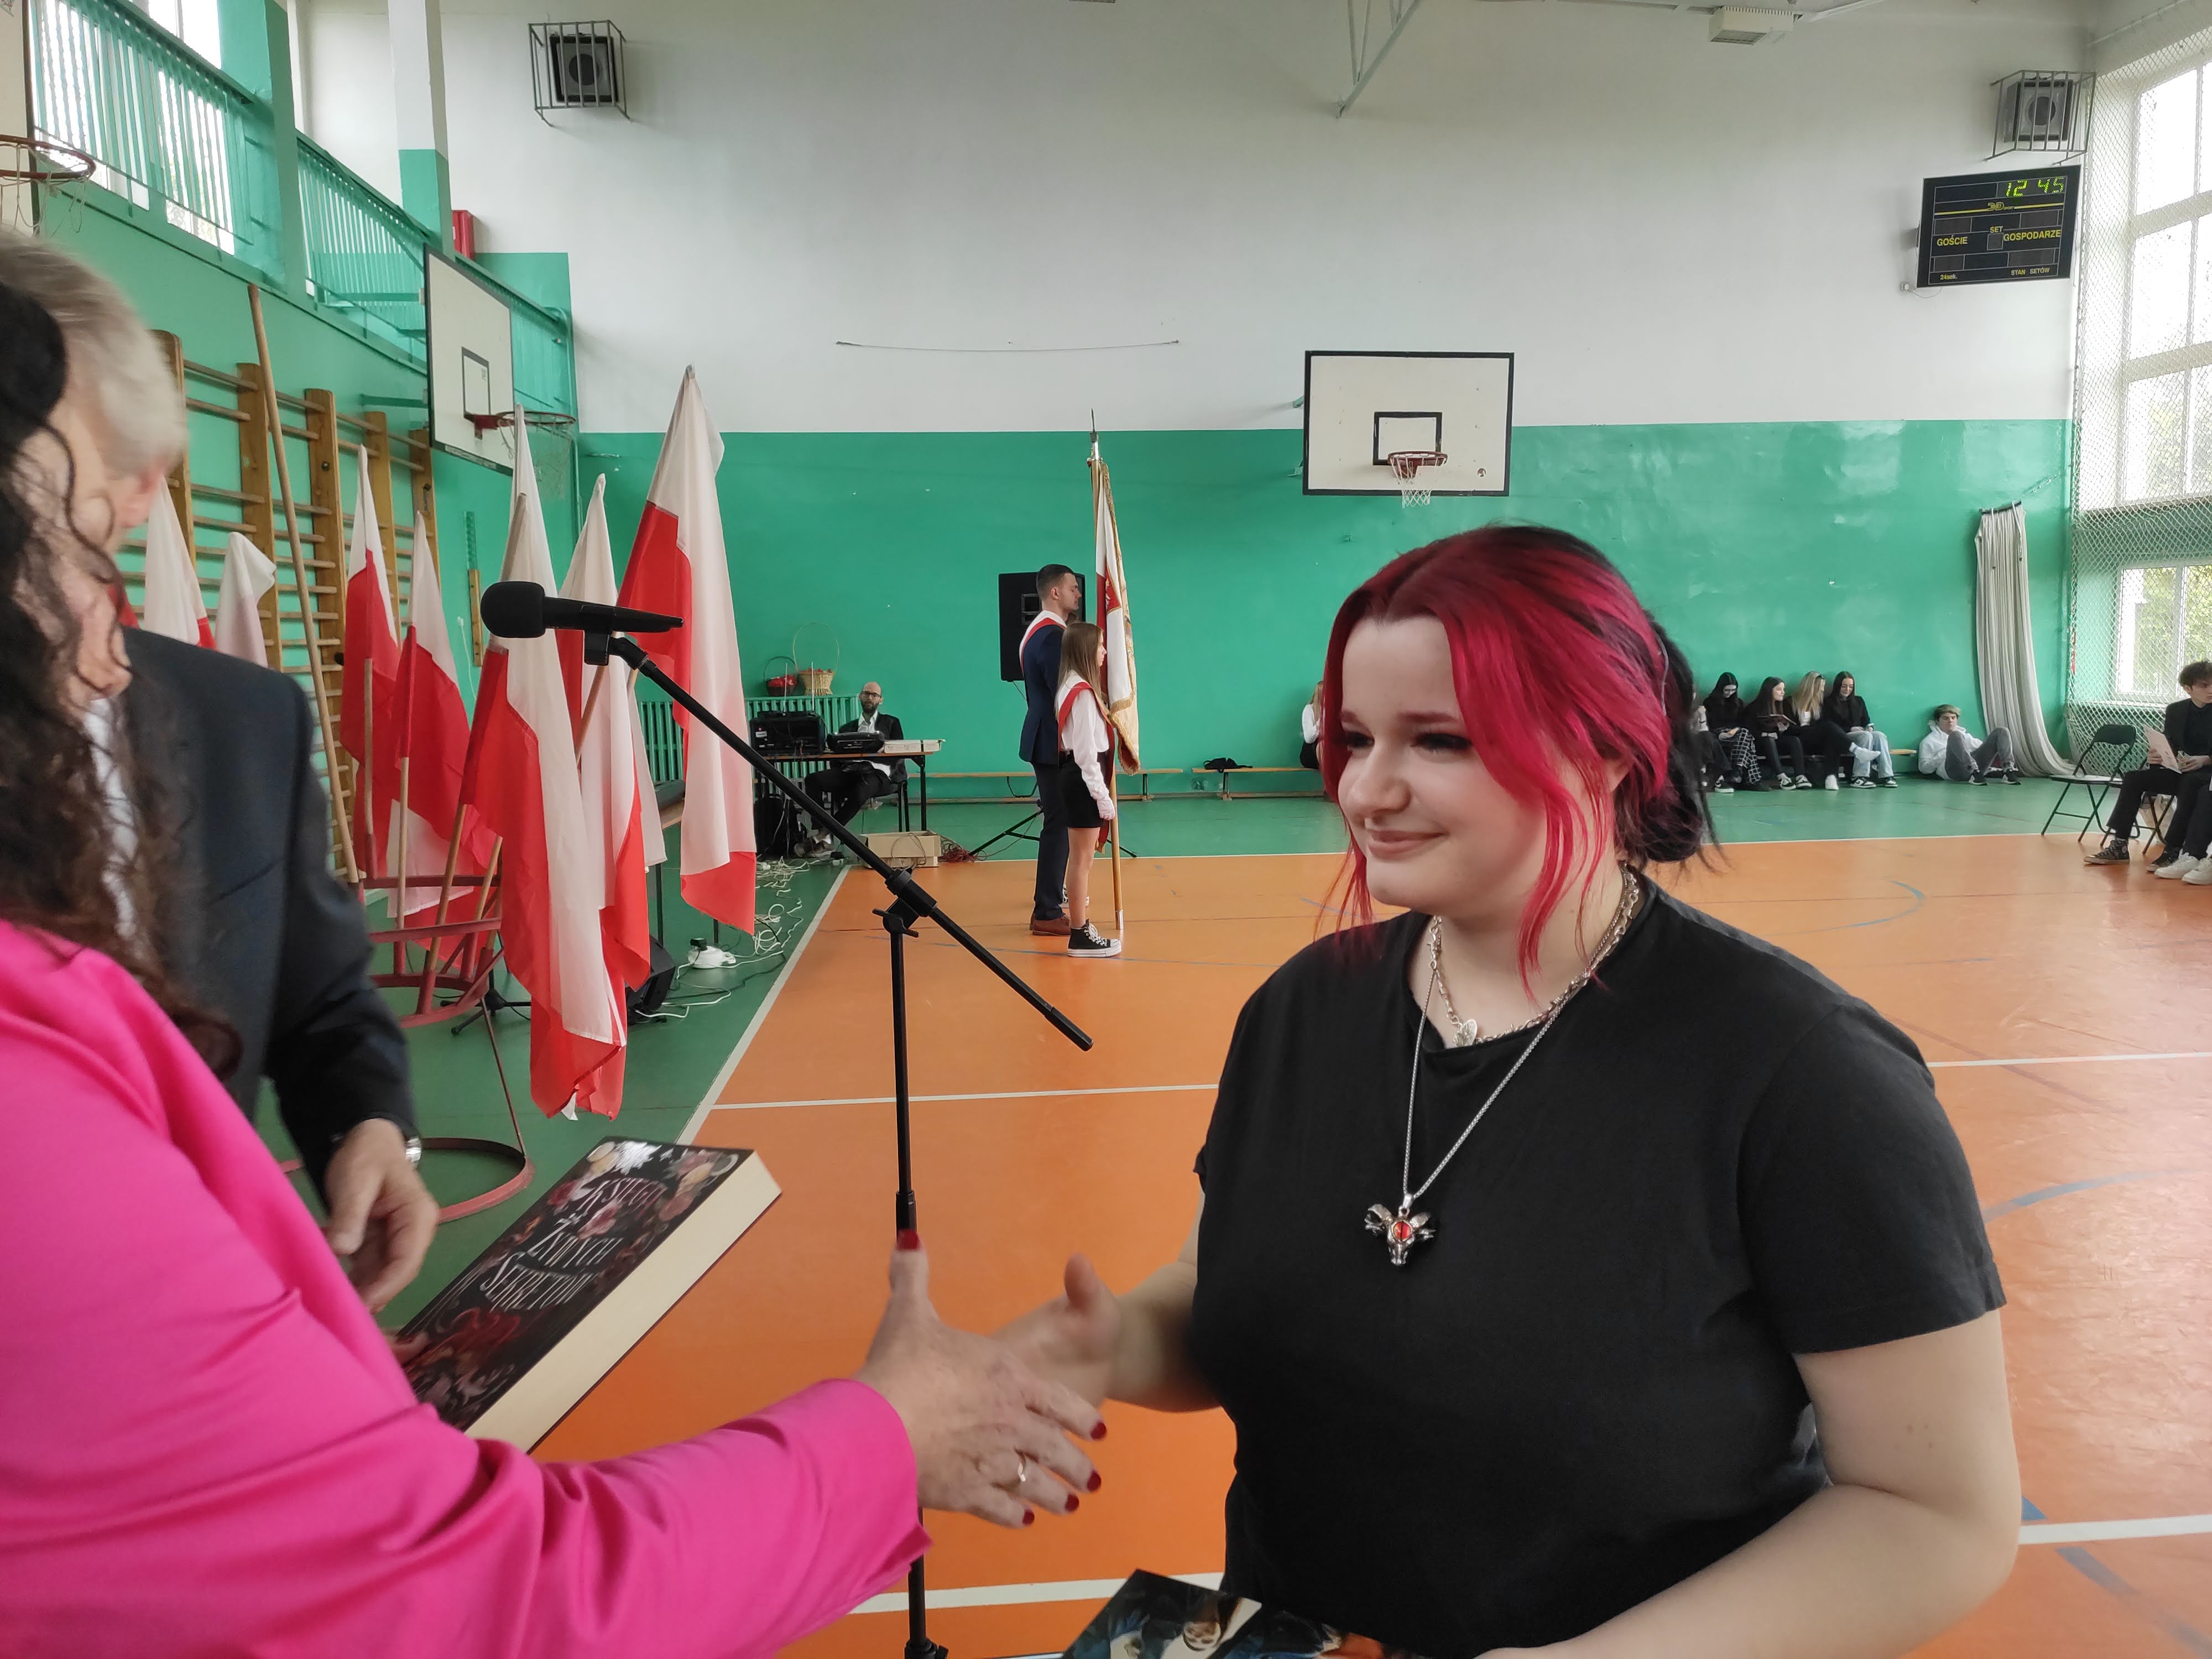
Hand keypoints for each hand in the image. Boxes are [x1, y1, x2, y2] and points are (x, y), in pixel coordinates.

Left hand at [323, 1119, 437, 1311]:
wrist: (365, 1138)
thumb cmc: (365, 1155)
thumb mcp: (354, 1180)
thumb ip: (350, 1215)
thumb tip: (342, 1250)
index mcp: (417, 1216)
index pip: (407, 1260)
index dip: (385, 1286)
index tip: (359, 1305)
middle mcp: (414, 1232)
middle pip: (397, 1273)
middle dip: (372, 1295)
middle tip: (341, 1316)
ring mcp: (397, 1239)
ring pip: (382, 1275)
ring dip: (361, 1291)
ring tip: (333, 1308)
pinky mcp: (379, 1242)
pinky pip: (369, 1268)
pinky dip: (353, 1281)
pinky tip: (333, 1291)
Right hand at [856, 1242, 1102, 1527]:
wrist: (878, 1428)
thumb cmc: (901, 1368)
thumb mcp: (910, 1315)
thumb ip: (914, 1276)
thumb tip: (909, 1236)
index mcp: (1009, 1378)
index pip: (1058, 1402)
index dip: (1079, 1416)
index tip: (1096, 1429)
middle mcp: (1012, 1422)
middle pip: (1056, 1448)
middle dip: (1076, 1464)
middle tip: (1093, 1479)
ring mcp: (993, 1461)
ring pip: (1037, 1483)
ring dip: (1055, 1496)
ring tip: (1069, 1506)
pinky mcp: (968, 1493)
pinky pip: (1001, 1507)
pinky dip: (1015, 1514)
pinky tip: (1023, 1519)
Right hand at [1099, 799, 1117, 820]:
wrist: (1103, 798)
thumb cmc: (1106, 799)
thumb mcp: (1110, 803)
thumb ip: (1111, 807)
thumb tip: (1110, 808)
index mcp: (1112, 809)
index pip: (1113, 816)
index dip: (1111, 817)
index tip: (1110, 817)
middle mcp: (1109, 812)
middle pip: (1109, 818)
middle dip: (1108, 818)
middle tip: (1106, 817)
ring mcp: (1105, 812)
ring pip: (1105, 818)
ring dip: (1104, 817)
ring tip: (1103, 816)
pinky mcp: (1101, 812)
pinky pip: (1101, 816)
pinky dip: (1101, 816)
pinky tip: (1101, 814)